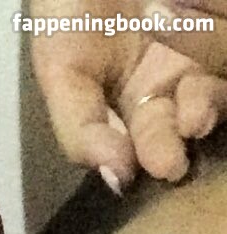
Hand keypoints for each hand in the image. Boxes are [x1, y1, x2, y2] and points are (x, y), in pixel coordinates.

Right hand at [30, 0, 226, 188]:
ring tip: (195, 87)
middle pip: (200, 113)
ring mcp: (210, 44)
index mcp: (138, 105)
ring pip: (223, 83)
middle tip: (189, 120)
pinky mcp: (223, 16)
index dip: (159, 153)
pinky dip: (218, 31)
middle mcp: (181, 79)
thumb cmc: (68, 4)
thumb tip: (116, 180)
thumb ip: (79, 129)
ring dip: (213, 92)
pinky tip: (195, 15)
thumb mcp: (59, 68)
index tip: (163, 163)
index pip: (155, 142)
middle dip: (196, 120)